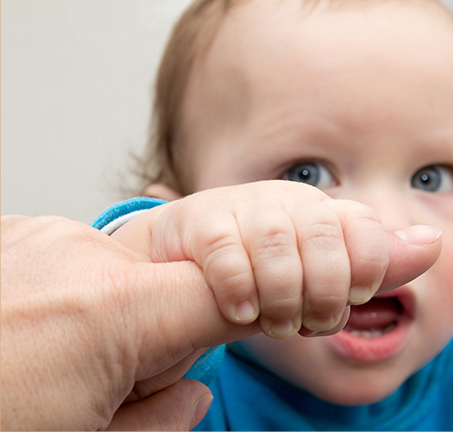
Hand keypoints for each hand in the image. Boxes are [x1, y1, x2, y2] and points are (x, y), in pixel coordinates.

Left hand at [1, 215, 221, 429]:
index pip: (219, 298)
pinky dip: (68, 293)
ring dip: (109, 309)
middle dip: (156, 329)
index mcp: (114, 309)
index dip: (237, 321)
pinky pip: (73, 260)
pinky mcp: (13, 232)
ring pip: (120, 272)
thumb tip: (192, 396)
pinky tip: (26, 331)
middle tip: (104, 381)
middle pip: (168, 287)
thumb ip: (162, 421)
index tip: (235, 338)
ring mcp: (43, 236)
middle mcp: (81, 253)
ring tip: (51, 356)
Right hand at [113, 180, 441, 338]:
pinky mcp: (203, 220)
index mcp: (327, 213)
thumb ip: (378, 264)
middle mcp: (290, 202)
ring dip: (283, 295)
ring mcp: (246, 208)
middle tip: (314, 326)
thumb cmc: (273, 269)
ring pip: (277, 242)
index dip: (371, 266)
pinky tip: (241, 311)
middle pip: (324, 235)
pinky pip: (225, 249)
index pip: (365, 227)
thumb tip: (435, 242)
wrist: (197, 254)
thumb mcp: (328, 272)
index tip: (359, 299)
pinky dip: (238, 285)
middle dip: (326, 290)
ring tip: (278, 324)